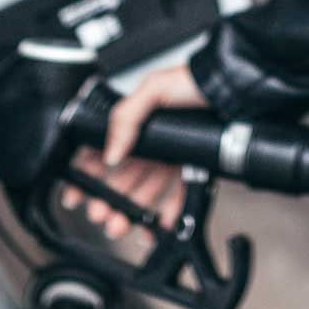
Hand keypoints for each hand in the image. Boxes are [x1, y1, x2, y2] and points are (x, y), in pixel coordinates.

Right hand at [60, 62, 209, 240]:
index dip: (87, 176)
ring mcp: (170, 159)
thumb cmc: (194, 82)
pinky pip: (176, 199)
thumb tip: (111, 153)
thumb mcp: (153, 89)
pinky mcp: (192, 170)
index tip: (76, 196)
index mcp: (135, 125)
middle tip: (100, 215)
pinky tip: (155, 226)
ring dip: (130, 213)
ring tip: (121, 225)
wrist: (233, 90)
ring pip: (144, 193)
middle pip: (122, 179)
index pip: (103, 154)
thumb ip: (125, 118)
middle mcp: (151, 144)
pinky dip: (166, 217)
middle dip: (107, 202)